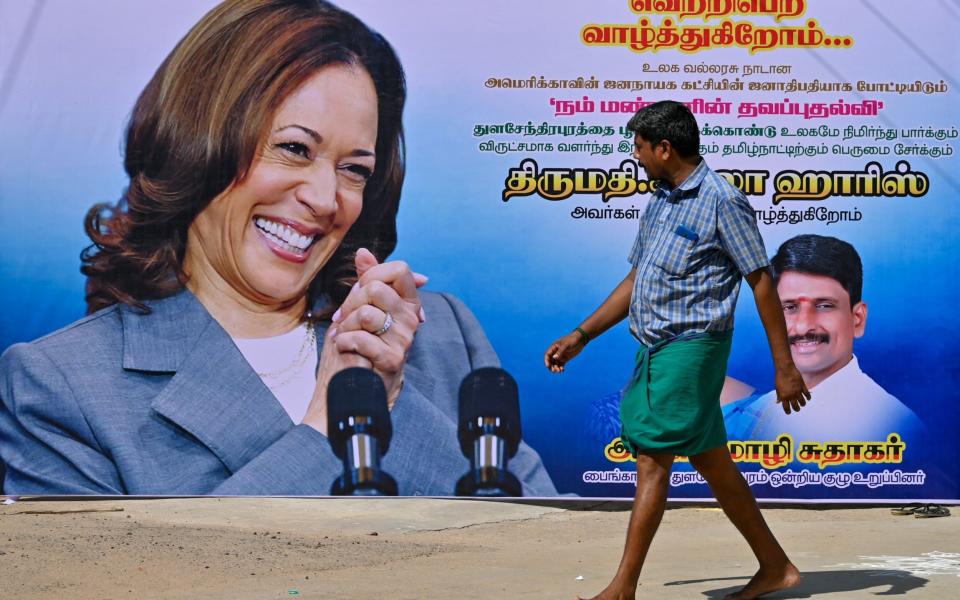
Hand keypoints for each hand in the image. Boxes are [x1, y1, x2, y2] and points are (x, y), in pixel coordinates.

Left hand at [331, 249, 423, 403]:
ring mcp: (405, 339)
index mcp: (408, 302)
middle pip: (375, 289)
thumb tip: (363, 252)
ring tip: (345, 336)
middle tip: (346, 320)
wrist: (358, 384)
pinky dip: (344, 342)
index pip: (400, 269)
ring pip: (366, 313)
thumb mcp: (363, 306)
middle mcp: (411, 318)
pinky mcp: (393, 358)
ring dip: (345, 326)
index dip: (373, 275)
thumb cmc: (361, 344)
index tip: (360, 292)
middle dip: (351, 303)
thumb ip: (367, 279)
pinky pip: (361, 338)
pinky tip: (346, 349)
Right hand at [544, 331, 586, 372]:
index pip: (547, 355)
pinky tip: (562, 370)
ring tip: (559, 371)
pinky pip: (561, 364)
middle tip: (554, 371)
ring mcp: (560, 356)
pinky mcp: (565, 358)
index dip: (546, 361)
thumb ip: (560, 351)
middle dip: (551, 366)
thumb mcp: (566, 345)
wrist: (580, 340)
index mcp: (554, 347)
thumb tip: (554, 358)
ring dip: (556, 368)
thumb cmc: (572, 340)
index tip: (548, 366)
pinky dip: (560, 368)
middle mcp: (556, 352)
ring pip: (555, 363)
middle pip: (550, 361)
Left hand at [774, 362, 810, 414]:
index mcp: (783, 396)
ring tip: (802, 404)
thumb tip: (778, 402)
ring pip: (803, 402)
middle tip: (797, 408)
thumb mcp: (777, 388)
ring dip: (803, 404)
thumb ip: (779, 396)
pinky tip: (807, 398)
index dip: (788, 411)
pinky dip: (808, 398)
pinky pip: (807, 395)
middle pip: (796, 407)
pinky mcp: (803, 387)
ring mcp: (798, 392)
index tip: (789, 412)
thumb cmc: (779, 378)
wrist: (785, 369)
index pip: (786, 408)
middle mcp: (791, 396)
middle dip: (796, 409)